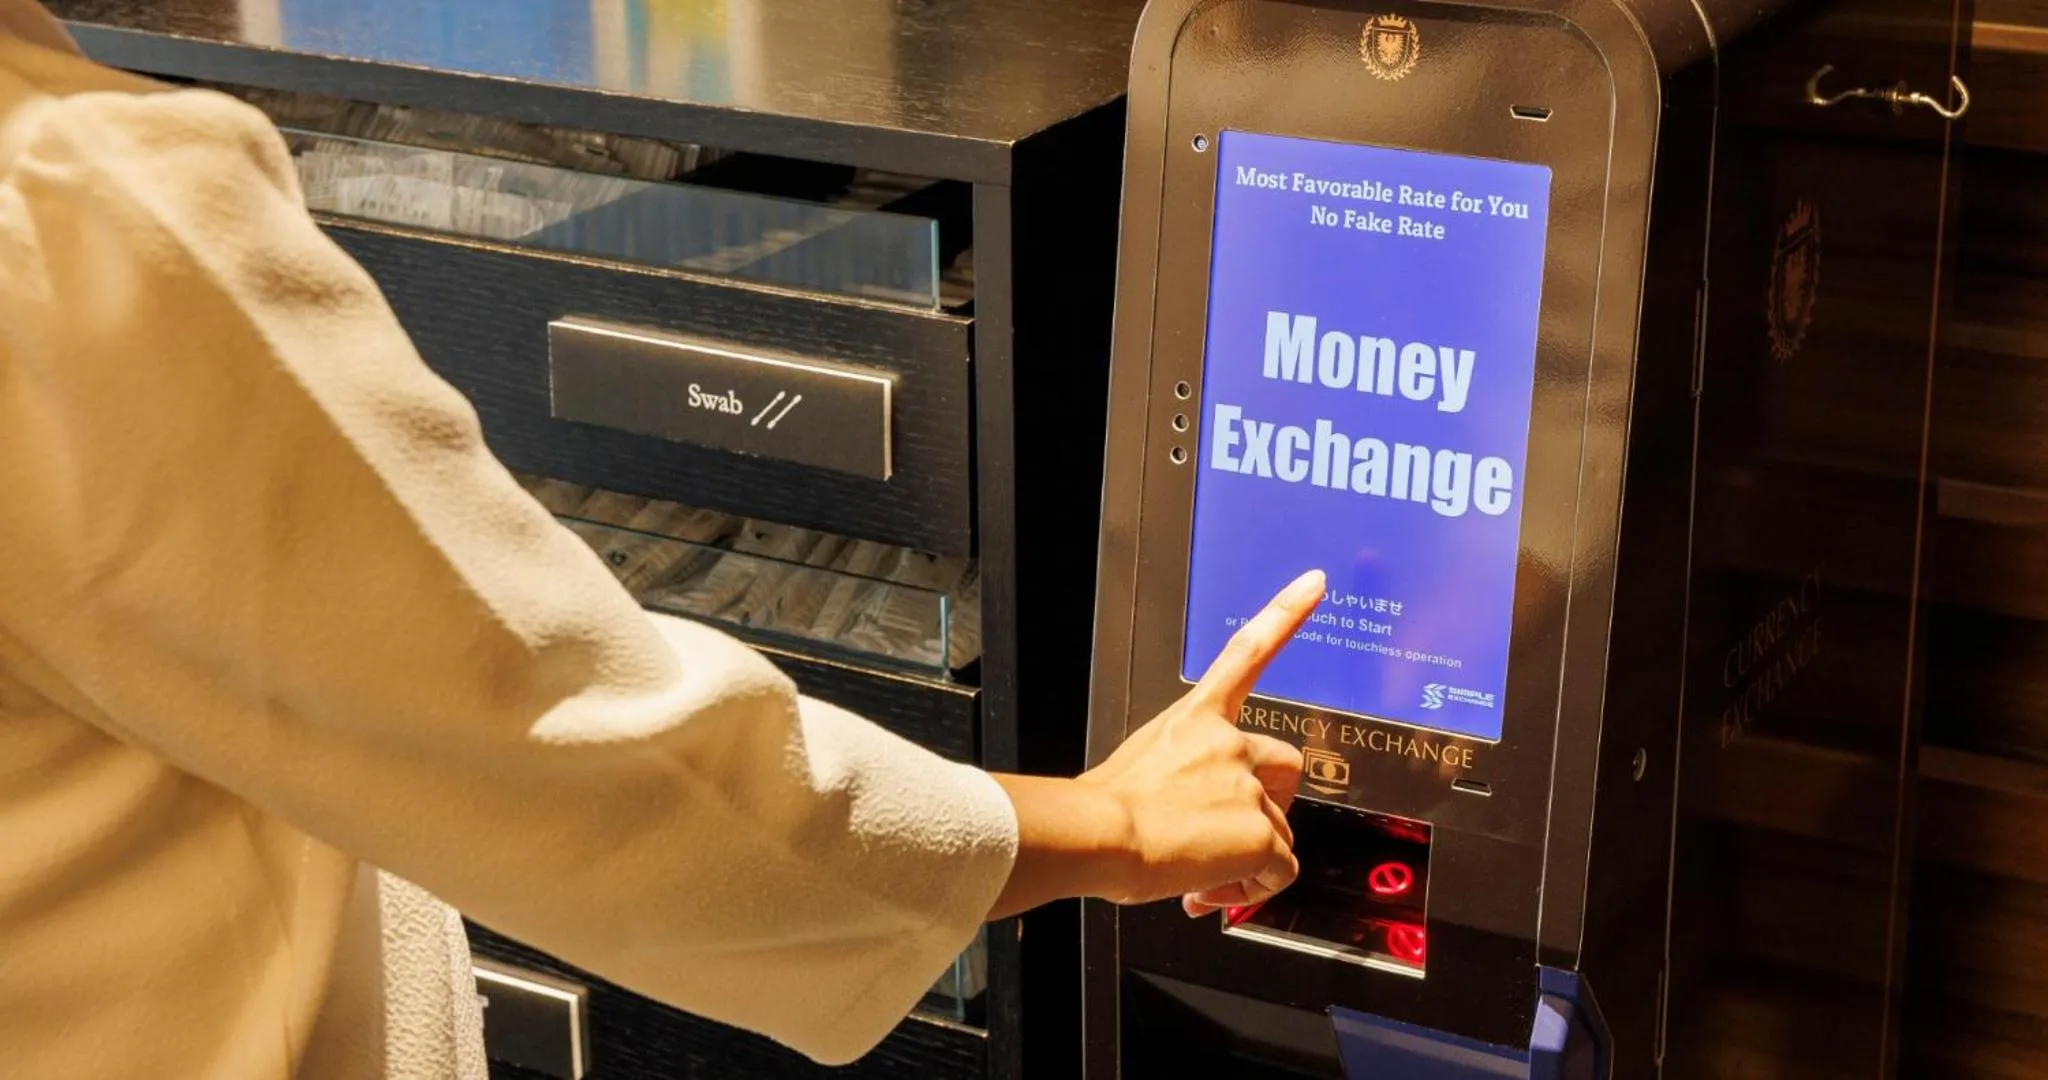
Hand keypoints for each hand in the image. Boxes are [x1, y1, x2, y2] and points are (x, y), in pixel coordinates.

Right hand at [1079, 569, 1321, 915]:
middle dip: (1270, 805)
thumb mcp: (1138, 770)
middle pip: (1286, 769)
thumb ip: (1178, 782)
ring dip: (1246, 861)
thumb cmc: (1101, 810)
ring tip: (1196, 876)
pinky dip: (1250, 890)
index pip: (1247, 653)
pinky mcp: (1260, 832)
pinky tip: (1208, 891)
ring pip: (1277, 833)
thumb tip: (1182, 826)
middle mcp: (1230, 743)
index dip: (1286, 614)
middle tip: (1232, 838)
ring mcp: (1248, 786)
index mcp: (1195, 719)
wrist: (1097, 834)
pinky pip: (1277, 872)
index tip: (1315, 584)